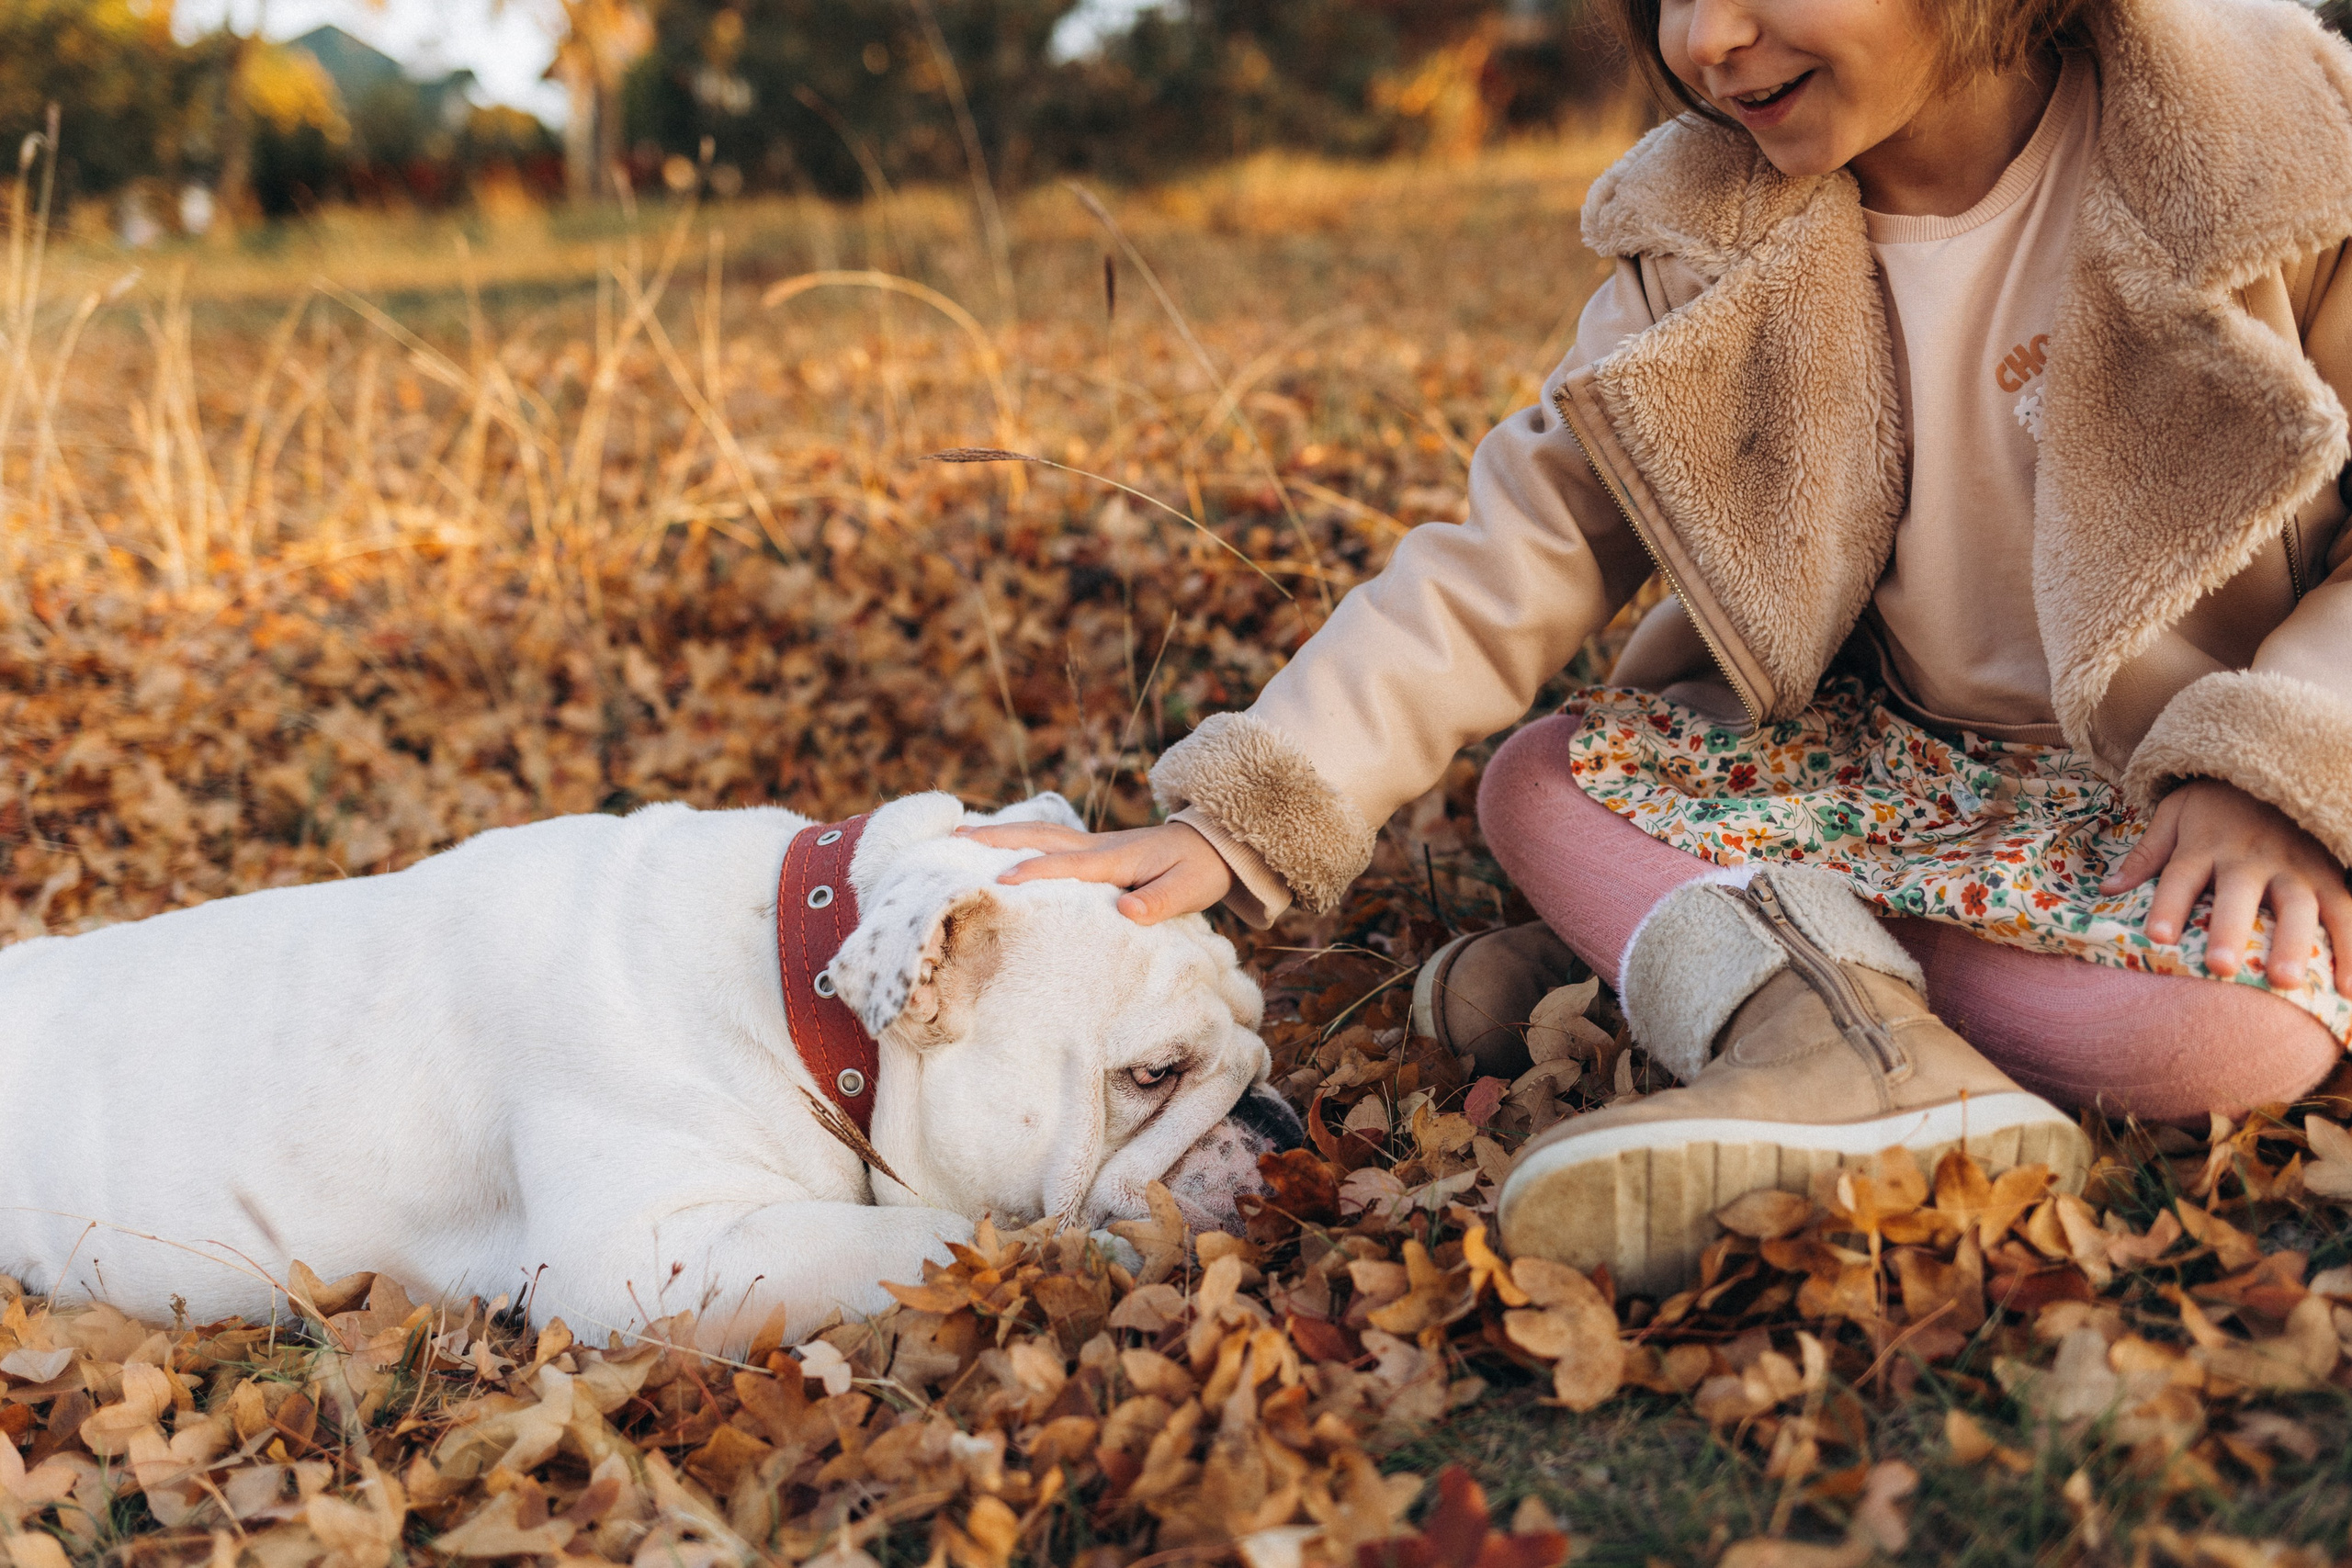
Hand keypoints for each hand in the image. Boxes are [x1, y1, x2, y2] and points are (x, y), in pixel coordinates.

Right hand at [957, 820, 1233, 924]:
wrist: (1212, 844)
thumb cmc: (1198, 871)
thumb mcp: (1189, 890)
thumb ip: (1159, 903)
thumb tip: (1127, 912)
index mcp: (1116, 859)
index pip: (1069, 865)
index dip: (1035, 871)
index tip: (1001, 881)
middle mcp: (1097, 847)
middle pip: (1040, 836)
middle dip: (997, 838)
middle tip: (954, 838)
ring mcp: (1092, 846)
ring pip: (1040, 834)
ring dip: (1000, 833)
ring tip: (959, 835)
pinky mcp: (1091, 851)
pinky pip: (1048, 843)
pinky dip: (1017, 839)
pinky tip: (995, 847)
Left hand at [2101, 778, 2351, 993]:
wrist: (2274, 766)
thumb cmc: (2217, 803)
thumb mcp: (2175, 814)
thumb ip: (2146, 854)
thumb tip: (2106, 890)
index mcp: (2205, 844)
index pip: (2181, 877)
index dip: (2169, 906)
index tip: (2157, 938)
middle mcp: (2250, 857)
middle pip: (2239, 895)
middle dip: (2229, 929)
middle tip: (2220, 967)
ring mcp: (2294, 866)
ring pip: (2297, 906)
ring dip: (2294, 944)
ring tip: (2286, 982)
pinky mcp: (2328, 873)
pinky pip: (2343, 910)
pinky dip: (2350, 947)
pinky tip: (2348, 987)